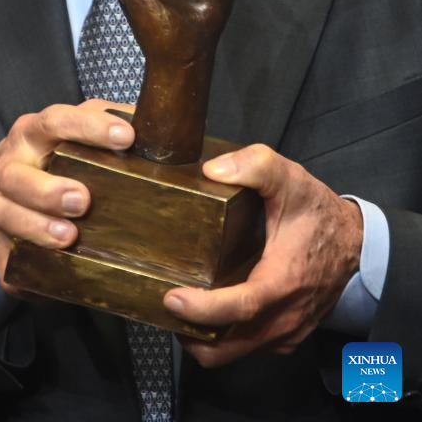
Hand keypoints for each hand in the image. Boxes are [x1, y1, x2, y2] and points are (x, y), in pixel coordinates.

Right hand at [0, 100, 133, 290]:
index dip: (89, 128)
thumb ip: (108, 124)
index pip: (57, 121)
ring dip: (37, 227)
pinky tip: (48, 278)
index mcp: (35, 133)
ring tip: (69, 238)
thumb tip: (158, 126)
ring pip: (7, 215)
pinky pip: (6, 261)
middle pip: (18, 175)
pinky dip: (23, 272)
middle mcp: (11, 164)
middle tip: (83, 200)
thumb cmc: (48, 156)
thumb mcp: (74, 130)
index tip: (125, 138)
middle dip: (49, 189)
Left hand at [163, 143, 362, 366]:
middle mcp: (284, 317)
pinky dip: (222, 336)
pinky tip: (209, 307)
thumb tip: (212, 171)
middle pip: (226, 347)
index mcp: (282, 282)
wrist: (355, 241)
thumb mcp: (289, 178)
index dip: (202, 310)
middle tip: (164, 303)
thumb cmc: (319, 213)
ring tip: (180, 305)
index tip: (172, 297)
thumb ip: (254, 165)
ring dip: (202, 336)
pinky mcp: (286, 337)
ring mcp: (286, 332)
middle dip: (189, 331)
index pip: (239, 309)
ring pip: (232, 352)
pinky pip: (246, 348)